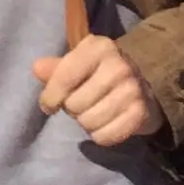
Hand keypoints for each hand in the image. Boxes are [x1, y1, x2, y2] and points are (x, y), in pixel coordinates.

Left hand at [32, 36, 165, 146]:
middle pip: (74, 104)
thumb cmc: (101, 73)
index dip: (51, 96)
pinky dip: (100, 135)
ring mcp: (132, 90)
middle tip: (82, 103)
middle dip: (72, 109)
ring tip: (94, 111)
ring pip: (88, 122)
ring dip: (86, 123)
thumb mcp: (79, 63)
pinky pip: (105, 137)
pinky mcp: (140, 114)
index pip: (64, 77)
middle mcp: (118, 67)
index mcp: (99, 48)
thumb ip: (56, 68)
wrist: (146, 85)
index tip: (48, 105)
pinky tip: (106, 123)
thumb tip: (37, 68)